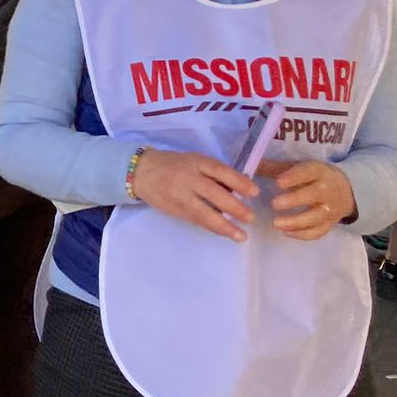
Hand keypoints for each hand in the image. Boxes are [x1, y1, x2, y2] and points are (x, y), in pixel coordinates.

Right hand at [129, 148, 257, 241]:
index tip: (255, 192)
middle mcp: (188, 178)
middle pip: (213, 193)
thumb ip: (215, 173)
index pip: (219, 170)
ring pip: (204, 212)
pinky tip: (225, 233)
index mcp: (196, 162)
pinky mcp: (175, 209)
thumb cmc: (175, 165)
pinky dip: (212, 228)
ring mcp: (180, 195)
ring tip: (241, 235)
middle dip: (234, 207)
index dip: (238, 182)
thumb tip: (242, 187)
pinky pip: (196, 220)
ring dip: (225, 226)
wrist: (141, 172)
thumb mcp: (194, 161)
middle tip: (251, 218)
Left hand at [258, 158, 355, 239]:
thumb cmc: (312, 176)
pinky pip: (319, 231)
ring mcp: (330, 208)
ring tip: (275, 223)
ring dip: (296, 222)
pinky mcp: (330, 223)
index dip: (294, 177)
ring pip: (317, 217)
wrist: (345, 190)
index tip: (278, 183)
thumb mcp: (297, 166)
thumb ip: (274, 168)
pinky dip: (303, 234)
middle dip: (295, 200)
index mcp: (318, 171)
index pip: (308, 172)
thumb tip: (246, 166)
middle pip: (315, 195)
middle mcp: (327, 190)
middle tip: (274, 204)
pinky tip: (286, 232)